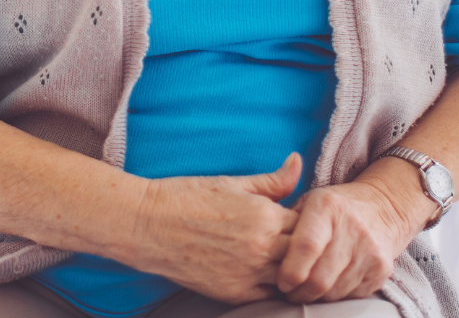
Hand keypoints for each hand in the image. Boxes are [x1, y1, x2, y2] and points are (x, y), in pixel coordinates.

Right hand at [121, 154, 302, 303]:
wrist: (149, 226)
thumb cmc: (188, 197)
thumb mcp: (234, 183)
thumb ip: (272, 180)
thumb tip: (298, 162)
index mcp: (265, 216)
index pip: (309, 224)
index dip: (309, 222)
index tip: (303, 219)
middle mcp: (262, 248)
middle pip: (305, 253)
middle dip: (306, 247)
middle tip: (300, 242)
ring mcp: (249, 274)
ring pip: (291, 278)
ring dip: (293, 269)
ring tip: (286, 259)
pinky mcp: (234, 293)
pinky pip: (269, 296)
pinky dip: (274, 287)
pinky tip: (269, 276)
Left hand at [276, 158, 428, 302]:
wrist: (383, 207)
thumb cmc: (334, 207)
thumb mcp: (309, 201)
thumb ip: (286, 220)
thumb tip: (263, 247)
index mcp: (328, 206)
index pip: (306, 246)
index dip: (290, 271)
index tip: (281, 282)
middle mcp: (352, 227)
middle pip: (320, 277)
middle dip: (299, 292)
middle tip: (289, 292)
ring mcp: (370, 250)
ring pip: (334, 291)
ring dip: (316, 297)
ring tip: (306, 289)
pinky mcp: (382, 268)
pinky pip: (351, 295)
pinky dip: (335, 296)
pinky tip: (328, 286)